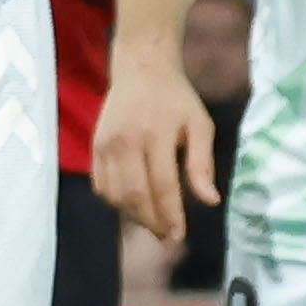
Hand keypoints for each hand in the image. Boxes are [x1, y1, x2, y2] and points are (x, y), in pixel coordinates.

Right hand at [90, 72, 217, 264]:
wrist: (141, 69)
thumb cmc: (176, 99)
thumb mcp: (200, 125)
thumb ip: (202, 163)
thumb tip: (210, 201)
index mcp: (157, 134)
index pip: (162, 185)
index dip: (170, 215)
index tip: (179, 235)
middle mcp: (127, 140)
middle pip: (135, 194)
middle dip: (151, 221)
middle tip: (167, 236)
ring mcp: (106, 144)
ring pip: (115, 194)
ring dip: (133, 215)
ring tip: (152, 222)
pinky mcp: (95, 146)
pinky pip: (101, 185)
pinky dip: (115, 201)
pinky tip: (133, 204)